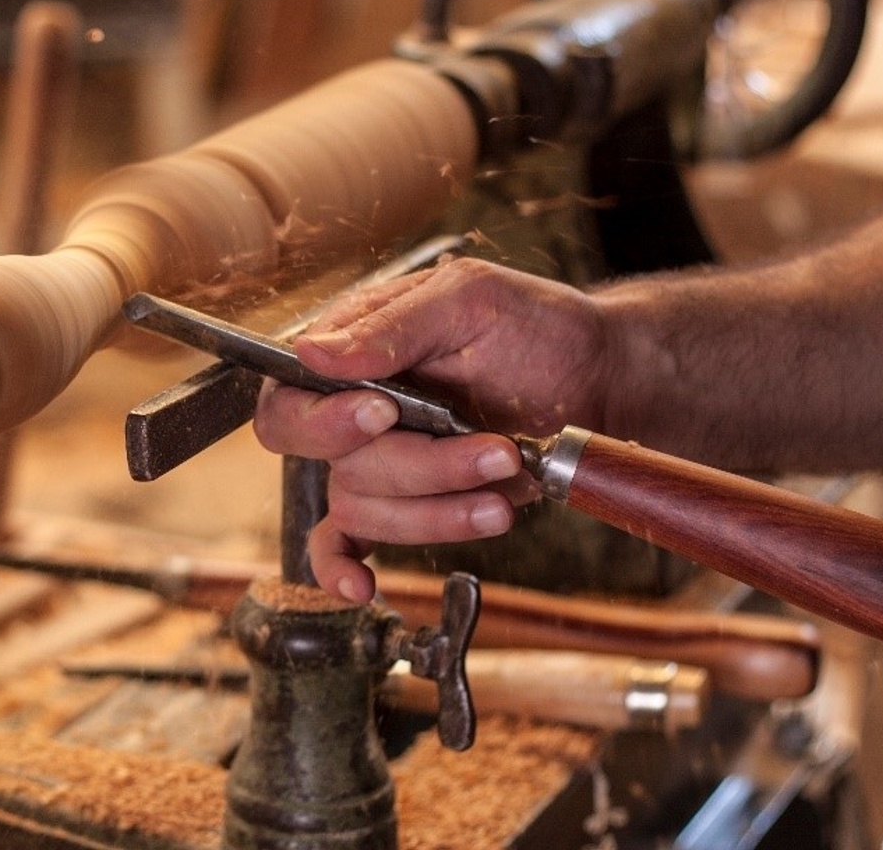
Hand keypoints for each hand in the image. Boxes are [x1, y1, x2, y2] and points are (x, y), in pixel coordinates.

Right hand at [252, 257, 614, 601]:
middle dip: (413, 464)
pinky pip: (346, 543)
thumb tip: (311, 353)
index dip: (326, 418)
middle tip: (487, 447)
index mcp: (348, 348)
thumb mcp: (468, 300)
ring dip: (440, 504)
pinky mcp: (404, 502)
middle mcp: (349, 409)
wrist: (593, 376)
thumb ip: (388, 326)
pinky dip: (343, 567)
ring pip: (361, 508)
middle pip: (333, 463)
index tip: (386, 411)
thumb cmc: (532, 326)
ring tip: (507, 471)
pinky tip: (360, 582)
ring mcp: (375, 461)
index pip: (289, 397)